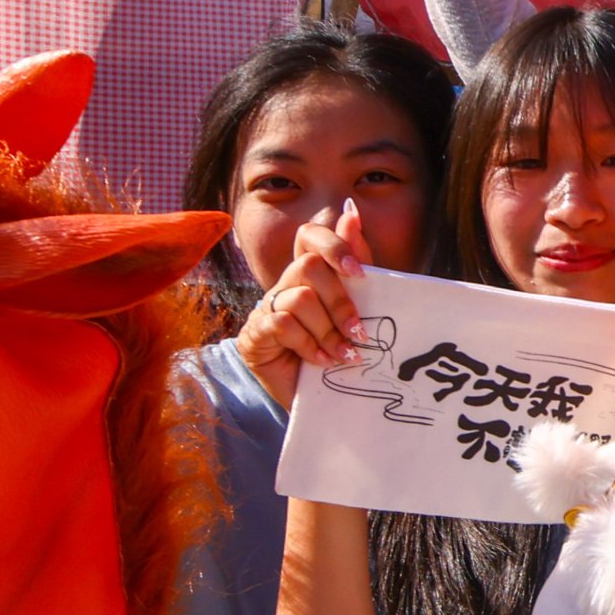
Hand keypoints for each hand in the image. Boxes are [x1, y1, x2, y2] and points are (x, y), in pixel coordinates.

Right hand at [236, 201, 369, 407]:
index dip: (335, 244)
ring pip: (299, 298)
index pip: (310, 235)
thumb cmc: (337, 351)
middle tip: (359, 332)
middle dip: (341, 301)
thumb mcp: (355, 309)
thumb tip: (352, 212)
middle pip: (309, 265)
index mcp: (309, 274)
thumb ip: (355, 265)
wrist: (318, 401)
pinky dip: (308, 344)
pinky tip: (320, 360)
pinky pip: (282, 325)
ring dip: (327, 330)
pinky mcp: (254, 334)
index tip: (361, 273)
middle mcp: (284, 284)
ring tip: (342, 354)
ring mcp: (266, 308)